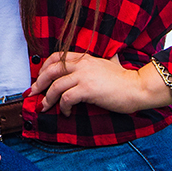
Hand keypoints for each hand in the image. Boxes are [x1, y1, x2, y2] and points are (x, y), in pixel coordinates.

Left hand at [31, 52, 171, 114]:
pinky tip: (66, 113)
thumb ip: (98, 63)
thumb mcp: (108, 64)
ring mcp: (84, 76)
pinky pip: (67, 98)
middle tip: (33, 94)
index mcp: (84, 58)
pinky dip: (63, 107)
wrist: (138, 88)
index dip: (44, 68)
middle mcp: (81, 65)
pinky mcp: (88, 89)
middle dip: (39, 83)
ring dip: (48, 98)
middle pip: (51, 70)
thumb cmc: (124, 80)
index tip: (39, 78)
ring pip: (56, 86)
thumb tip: (100, 62)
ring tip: (45, 107)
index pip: (56, 57)